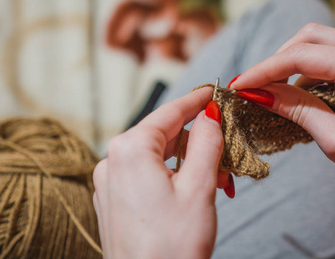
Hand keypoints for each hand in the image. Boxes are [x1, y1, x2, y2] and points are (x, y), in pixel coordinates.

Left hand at [93, 87, 224, 258]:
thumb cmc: (173, 246)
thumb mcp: (199, 187)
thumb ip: (206, 142)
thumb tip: (210, 114)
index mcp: (128, 150)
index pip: (169, 113)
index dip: (195, 100)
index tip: (213, 91)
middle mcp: (111, 161)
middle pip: (162, 135)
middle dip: (196, 141)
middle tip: (226, 151)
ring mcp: (108, 182)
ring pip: (155, 157)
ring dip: (186, 162)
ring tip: (216, 180)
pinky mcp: (112, 201)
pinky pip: (144, 175)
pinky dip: (170, 176)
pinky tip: (190, 191)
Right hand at [230, 23, 334, 191]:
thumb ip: (298, 111)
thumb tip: (260, 93)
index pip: (302, 56)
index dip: (265, 70)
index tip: (241, 85)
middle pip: (312, 37)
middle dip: (278, 60)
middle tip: (257, 86)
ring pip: (325, 42)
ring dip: (294, 64)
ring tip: (276, 92)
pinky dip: (313, 70)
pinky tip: (302, 92)